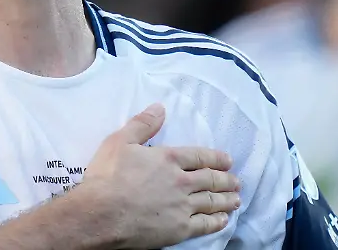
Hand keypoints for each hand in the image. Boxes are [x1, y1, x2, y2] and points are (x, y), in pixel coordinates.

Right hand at [75, 103, 240, 248]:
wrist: (101, 214)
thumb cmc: (107, 177)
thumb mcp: (119, 141)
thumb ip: (143, 124)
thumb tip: (160, 107)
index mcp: (169, 159)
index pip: (199, 156)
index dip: (216, 158)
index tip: (227, 160)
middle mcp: (181, 181)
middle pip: (210, 179)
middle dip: (226, 179)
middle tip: (236, 181)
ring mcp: (182, 206)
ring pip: (212, 201)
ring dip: (226, 199)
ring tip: (236, 199)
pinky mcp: (179, 229)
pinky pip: (204, 224)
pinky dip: (217, 221)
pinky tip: (223, 220)